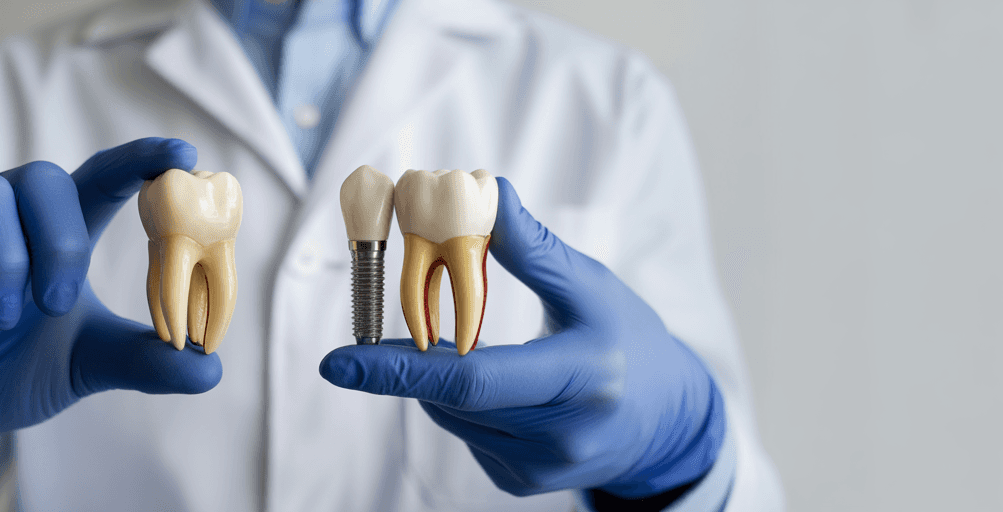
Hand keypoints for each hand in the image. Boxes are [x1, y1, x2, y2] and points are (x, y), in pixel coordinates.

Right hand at [0, 138, 222, 479]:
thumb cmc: (11, 374)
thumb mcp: (84, 365)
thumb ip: (144, 360)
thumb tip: (211, 366)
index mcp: (56, 234)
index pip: (102, 179)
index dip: (141, 162)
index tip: (184, 155)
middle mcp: (6, 218)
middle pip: (41, 178)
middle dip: (58, 239)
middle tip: (55, 304)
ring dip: (4, 257)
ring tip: (2, 318)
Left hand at [319, 177, 724, 499]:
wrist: (666, 420)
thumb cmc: (627, 339)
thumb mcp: (592, 286)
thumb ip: (533, 249)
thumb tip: (484, 190)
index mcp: (583, 376)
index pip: (473, 380)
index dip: (399, 371)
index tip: (336, 363)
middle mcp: (564, 435)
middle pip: (451, 399)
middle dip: (402, 367)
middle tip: (353, 351)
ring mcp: (542, 467)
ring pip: (450, 416)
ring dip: (435, 378)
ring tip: (462, 346)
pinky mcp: (522, 482)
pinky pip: (464, 434)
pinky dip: (459, 403)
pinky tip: (490, 383)